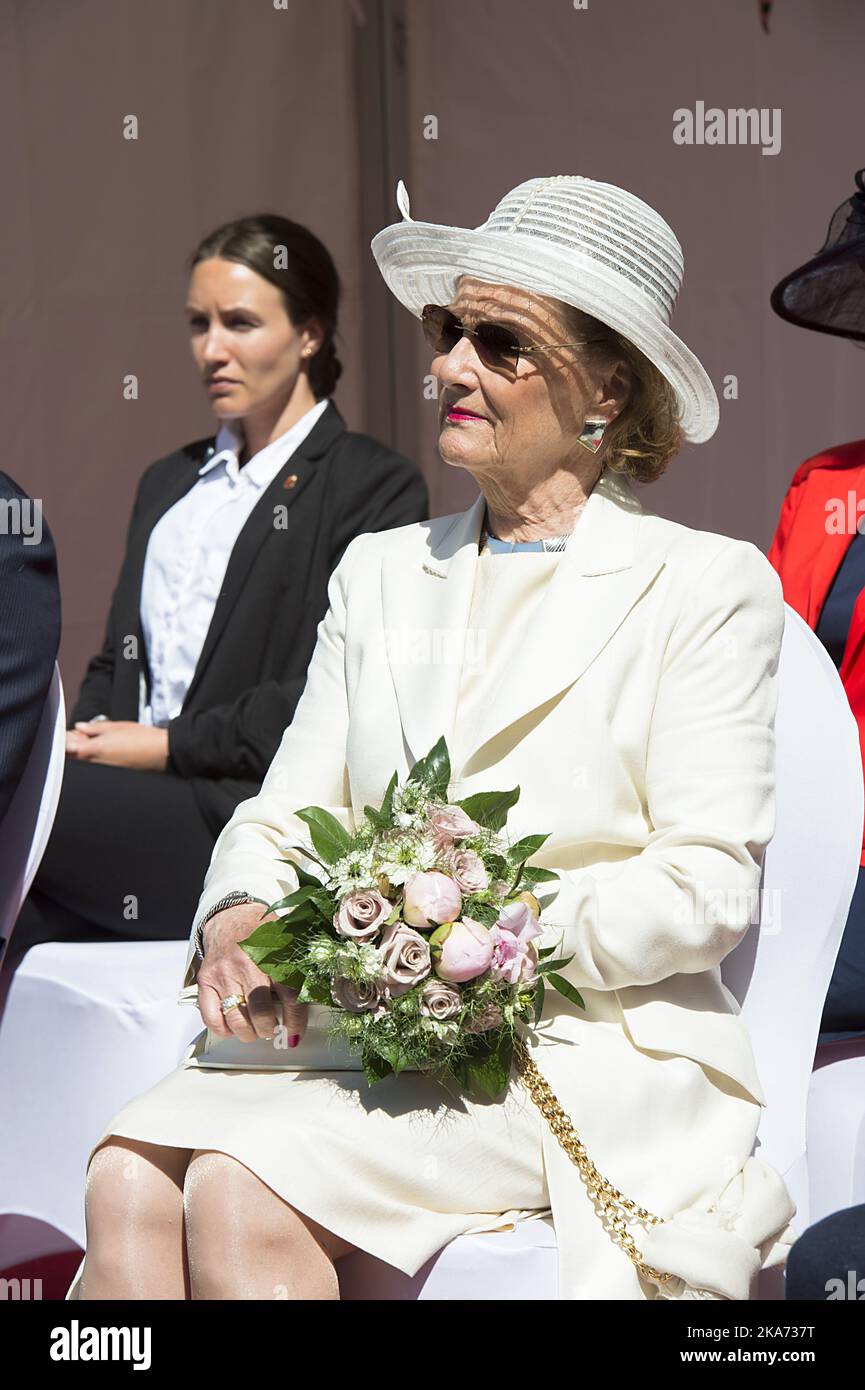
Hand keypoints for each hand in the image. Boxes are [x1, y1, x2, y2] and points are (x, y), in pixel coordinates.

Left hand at [65, 719, 168, 771]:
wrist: (162, 753)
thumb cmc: (144, 738)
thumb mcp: (117, 726)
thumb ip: (94, 728)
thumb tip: (80, 727)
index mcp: (96, 749)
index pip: (67, 748)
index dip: (66, 740)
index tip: (71, 735)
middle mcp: (96, 764)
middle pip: (73, 758)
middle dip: (74, 748)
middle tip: (84, 738)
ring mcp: (103, 773)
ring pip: (83, 765)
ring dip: (84, 756)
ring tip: (99, 746)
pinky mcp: (110, 778)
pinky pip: (95, 770)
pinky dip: (96, 762)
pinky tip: (108, 755)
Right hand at [195, 902, 309, 1044]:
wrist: (231, 916)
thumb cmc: (263, 933)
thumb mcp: (289, 941)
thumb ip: (304, 965)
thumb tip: (324, 994)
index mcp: (274, 955)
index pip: (290, 997)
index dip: (294, 1021)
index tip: (295, 1033)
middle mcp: (248, 964)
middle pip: (261, 1013)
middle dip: (269, 1029)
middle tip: (273, 1029)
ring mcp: (225, 973)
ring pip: (237, 1019)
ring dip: (249, 1032)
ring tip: (255, 1030)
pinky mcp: (206, 979)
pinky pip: (212, 1016)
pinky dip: (223, 1029)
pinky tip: (232, 1026)